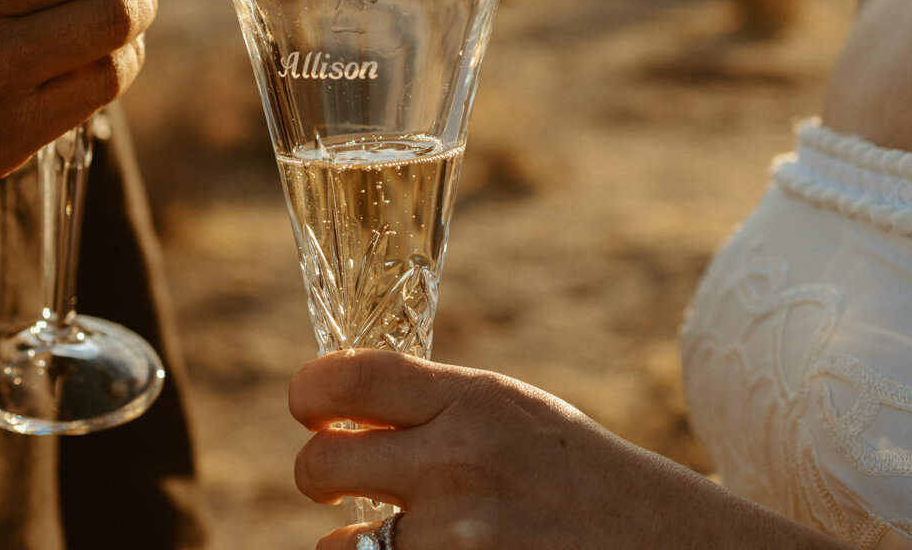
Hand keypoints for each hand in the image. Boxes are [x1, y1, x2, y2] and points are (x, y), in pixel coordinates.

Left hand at [289, 349, 848, 549]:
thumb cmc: (602, 492)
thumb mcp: (527, 425)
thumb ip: (438, 416)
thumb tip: (335, 430)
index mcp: (478, 402)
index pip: (342, 378)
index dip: (310, 397)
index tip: (314, 414)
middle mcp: (460, 463)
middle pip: (316, 465)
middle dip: (323, 479)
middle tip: (348, 489)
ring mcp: (460, 541)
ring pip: (341, 546)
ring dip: (364, 547)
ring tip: (427, 539)